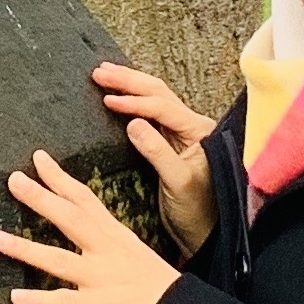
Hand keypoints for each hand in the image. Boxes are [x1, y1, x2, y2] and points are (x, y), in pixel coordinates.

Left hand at [0, 150, 183, 303]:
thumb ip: (110, 240)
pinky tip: (16, 297)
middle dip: (41, 198)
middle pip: (70, 218)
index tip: (38, 159)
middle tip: (13, 180)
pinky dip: (40, 301)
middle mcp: (106, 251)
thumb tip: (86, 228)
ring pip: (59, 260)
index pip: (84, 198)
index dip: (60, 177)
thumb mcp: (136, 251)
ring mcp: (101, 278)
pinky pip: (65, 303)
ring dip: (26, 249)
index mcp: (115, 235)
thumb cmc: (160, 285)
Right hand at [91, 62, 218, 255]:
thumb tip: (133, 123)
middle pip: (158, 92)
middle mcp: (192, 125)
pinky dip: (132, 98)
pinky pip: (150, 111)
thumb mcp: (177, 183)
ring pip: (154, 97)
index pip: (162, 107)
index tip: (108, 100)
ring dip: (130, 84)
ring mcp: (181, 131)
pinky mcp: (169, 141)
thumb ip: (158, 152)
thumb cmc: (196, 211)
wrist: (202, 232)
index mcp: (198, 131)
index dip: (134, 101)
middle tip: (100, 72)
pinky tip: (117, 93)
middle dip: (129, 80)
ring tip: (104, 73)